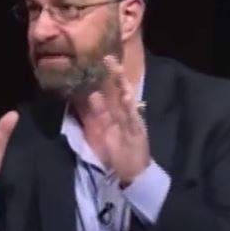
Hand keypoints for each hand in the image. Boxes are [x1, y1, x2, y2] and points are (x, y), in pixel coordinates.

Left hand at [88, 55, 150, 185]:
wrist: (132, 172)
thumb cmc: (116, 151)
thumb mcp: (102, 131)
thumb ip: (98, 113)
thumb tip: (92, 94)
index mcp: (115, 113)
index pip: (110, 91)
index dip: (107, 76)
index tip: (101, 59)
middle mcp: (124, 114)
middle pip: (119, 90)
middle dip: (114, 74)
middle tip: (107, 57)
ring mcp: (132, 122)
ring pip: (127, 100)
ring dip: (122, 85)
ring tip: (116, 69)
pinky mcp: (137, 132)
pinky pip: (133, 118)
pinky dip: (130, 106)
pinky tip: (127, 95)